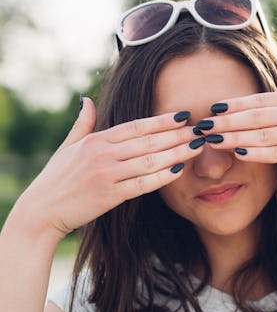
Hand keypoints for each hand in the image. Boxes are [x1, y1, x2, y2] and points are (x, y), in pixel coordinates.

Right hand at [13, 99, 200, 240]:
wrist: (42, 211)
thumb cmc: (56, 178)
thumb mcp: (68, 146)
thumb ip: (83, 123)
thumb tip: (87, 100)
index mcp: (96, 140)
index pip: (136, 126)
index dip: (161, 120)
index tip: (184, 115)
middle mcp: (102, 154)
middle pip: (147, 141)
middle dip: (177, 134)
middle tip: (200, 129)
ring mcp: (106, 174)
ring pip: (149, 160)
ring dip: (176, 153)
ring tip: (197, 147)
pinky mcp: (109, 196)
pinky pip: (142, 184)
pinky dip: (162, 177)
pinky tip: (179, 170)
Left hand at [205, 49, 276, 176]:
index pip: (259, 99)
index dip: (234, 104)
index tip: (212, 108)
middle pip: (255, 115)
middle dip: (226, 122)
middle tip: (201, 126)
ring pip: (261, 134)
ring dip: (234, 137)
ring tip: (212, 141)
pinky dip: (257, 153)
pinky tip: (238, 153)